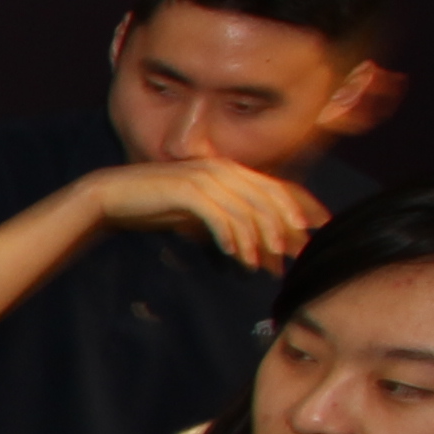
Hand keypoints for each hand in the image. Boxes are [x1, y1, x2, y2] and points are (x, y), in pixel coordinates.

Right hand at [91, 155, 335, 273]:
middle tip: (292, 257)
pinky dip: (230, 237)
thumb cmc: (156, 205)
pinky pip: (219, 216)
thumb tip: (257, 250)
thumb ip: (228, 222)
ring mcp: (206, 178)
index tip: (321, 229)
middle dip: (285, 230)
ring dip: (257, 240)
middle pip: (269, 199)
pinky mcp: (187, 191)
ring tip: (260, 264)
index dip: (304, 207)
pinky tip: (233, 255)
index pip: (279, 186)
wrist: (113, 195)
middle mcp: (224, 169)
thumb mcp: (200, 213)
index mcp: (231, 170)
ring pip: (247, 210)